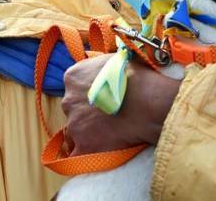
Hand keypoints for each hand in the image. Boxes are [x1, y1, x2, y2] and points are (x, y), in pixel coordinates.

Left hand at [62, 55, 179, 154]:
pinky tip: (102, 150)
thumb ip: (100, 68)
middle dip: (86, 112)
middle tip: (107, 115)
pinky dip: (88, 152)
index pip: (74, 87)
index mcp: (73, 77)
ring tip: (110, 132)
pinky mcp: (83, 146)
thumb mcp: (114, 60)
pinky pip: (79, 154)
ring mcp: (74, 125)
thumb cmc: (136, 77)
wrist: (147, 101)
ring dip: (88, 132)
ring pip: (75, 131)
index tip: (103, 97)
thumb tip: (102, 72)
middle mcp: (68, 100)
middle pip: (73, 109)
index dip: (89, 93)